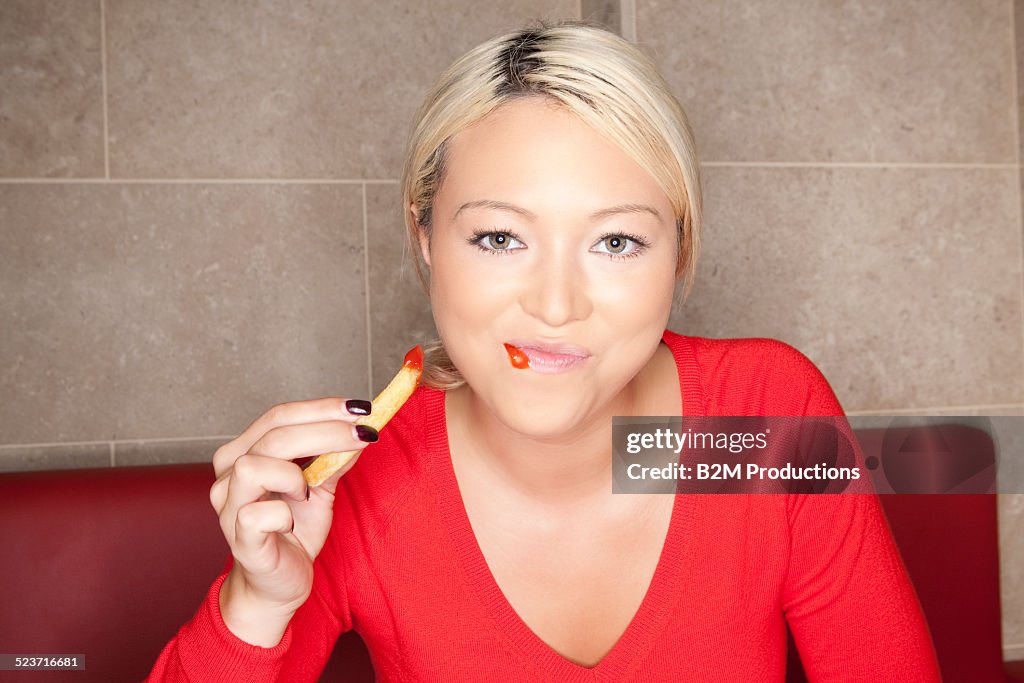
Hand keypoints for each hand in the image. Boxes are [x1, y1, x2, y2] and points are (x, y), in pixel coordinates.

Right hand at [208, 397, 375, 645]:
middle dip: (326, 430)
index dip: (321, 408)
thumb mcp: (320, 488)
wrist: (278, 584)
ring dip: (293, 475)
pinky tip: (290, 525)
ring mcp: (228, 507)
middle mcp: (229, 475)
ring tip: (307, 493)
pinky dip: (284, 515)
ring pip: (255, 465)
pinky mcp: (237, 538)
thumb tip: (361, 429)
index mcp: (244, 453)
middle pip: (274, 434)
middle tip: (363, 435)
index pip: (279, 416)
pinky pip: (258, 514)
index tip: (360, 408)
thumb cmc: (293, 531)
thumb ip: (334, 459)